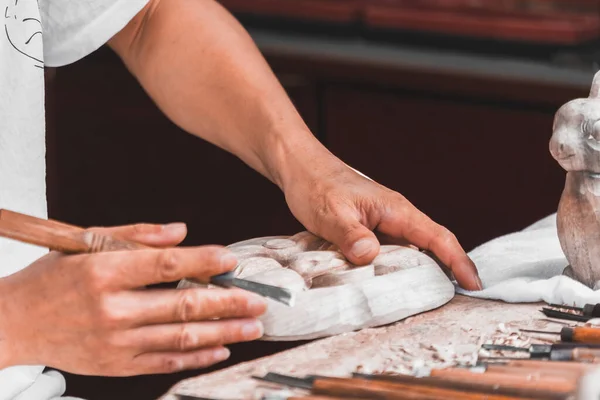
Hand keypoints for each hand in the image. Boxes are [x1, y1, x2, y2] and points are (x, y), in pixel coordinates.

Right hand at [0, 223, 265, 375]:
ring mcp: (115, 342)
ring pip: (181, 337)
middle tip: (258, 301)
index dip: (205, 262)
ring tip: (252, 327)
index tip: (232, 260)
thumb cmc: (50, 279)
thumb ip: (136, 235)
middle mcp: (111, 309)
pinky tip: (220, 350)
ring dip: (223, 333)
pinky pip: (164, 363)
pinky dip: (196, 357)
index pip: (166, 265)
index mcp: (104, 271)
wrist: (12, 323)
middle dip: (228, 303)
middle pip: (183, 305)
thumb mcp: (85, 244)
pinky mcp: (116, 366)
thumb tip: (182, 232)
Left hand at [280, 143, 482, 290]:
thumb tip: (371, 256)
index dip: (458, 261)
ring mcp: (383, 223)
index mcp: (395, 210)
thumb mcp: (331, 214)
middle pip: (431, 246)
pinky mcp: (370, 229)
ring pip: (410, 251)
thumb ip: (351, 235)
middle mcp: (395, 216)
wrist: (302, 169)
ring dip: (420, 273)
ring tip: (426, 301)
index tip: (473, 284)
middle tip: (451, 303)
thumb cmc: (316, 185)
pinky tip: (389, 285)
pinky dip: (395, 268)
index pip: (437, 237)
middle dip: (447, 272)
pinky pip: (390, 251)